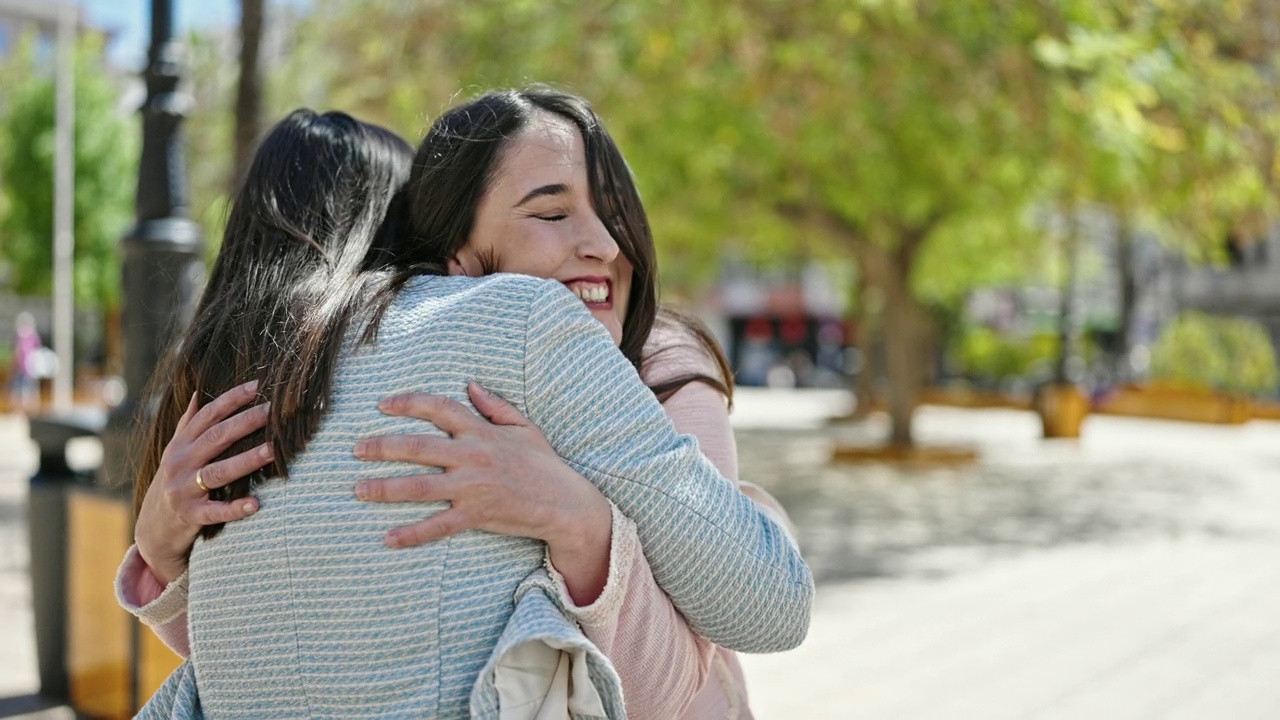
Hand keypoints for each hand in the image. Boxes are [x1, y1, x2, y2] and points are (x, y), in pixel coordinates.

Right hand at [134, 380, 273, 584]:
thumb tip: (199, 393)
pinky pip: (215, 511)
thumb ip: (188, 424)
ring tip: (272, 450)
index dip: (231, 399)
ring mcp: (183, 490)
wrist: (152, 529)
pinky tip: (256, 503)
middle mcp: (180, 463)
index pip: (207, 416)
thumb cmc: (172, 483)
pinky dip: (235, 508)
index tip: (257, 386)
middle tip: (274, 410)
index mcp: (180, 445)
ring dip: (247, 460)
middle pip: (216, 438)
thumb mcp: (175, 452)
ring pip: (218, 472)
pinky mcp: (190, 516)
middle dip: (246, 422)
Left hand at [353, 382, 612, 603]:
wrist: (565, 503)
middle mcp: (472, 456)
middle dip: (382, 447)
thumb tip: (470, 384)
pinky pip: (438, 526)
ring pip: (420, 486)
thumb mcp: (524, 427)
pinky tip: (388, 538)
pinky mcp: (476, 515)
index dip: (408, 403)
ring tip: (358, 490)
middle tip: (355, 449)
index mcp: (481, 431)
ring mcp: (472, 487)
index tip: (382, 404)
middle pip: (418, 447)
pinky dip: (412, 534)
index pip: (439, 408)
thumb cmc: (544, 464)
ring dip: (385, 488)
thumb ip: (495, 405)